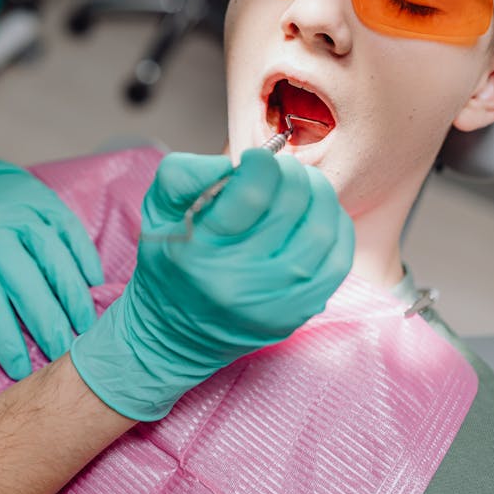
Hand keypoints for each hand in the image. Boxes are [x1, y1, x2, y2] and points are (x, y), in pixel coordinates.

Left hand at [0, 84, 102, 378]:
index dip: (6, 335)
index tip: (20, 368)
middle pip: (29, 281)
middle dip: (48, 323)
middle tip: (63, 356)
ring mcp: (22, 205)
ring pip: (54, 254)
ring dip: (72, 292)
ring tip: (85, 326)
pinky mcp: (39, 193)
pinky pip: (67, 226)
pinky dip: (82, 252)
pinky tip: (93, 280)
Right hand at [71, 148, 353, 419]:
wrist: (175, 335)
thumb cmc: (169, 262)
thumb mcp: (156, 211)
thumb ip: (183, 175)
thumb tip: (230, 164)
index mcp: (199, 251)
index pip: (253, 194)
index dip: (263, 163)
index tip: (255, 158)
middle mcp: (239, 282)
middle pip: (291, 208)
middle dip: (291, 173)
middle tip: (281, 169)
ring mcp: (274, 303)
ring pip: (320, 232)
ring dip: (319, 195)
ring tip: (303, 185)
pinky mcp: (298, 313)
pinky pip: (337, 261)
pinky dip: (335, 227)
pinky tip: (317, 214)